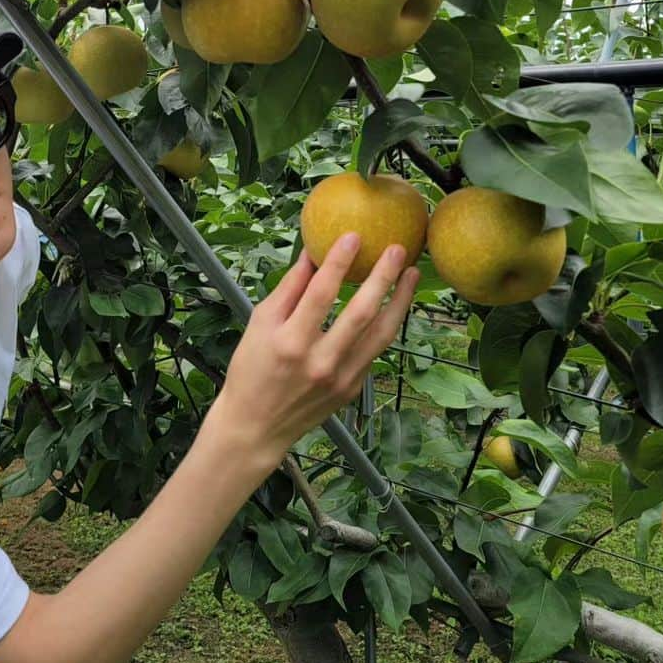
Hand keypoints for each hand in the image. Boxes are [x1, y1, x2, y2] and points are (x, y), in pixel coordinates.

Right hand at [208, 233, 418, 471]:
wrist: (256, 426)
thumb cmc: (251, 369)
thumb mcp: (259, 324)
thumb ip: (289, 289)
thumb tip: (312, 254)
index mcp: (290, 342)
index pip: (320, 293)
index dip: (339, 262)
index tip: (354, 237)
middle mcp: (319, 362)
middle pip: (360, 313)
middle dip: (382, 277)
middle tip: (397, 249)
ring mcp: (340, 378)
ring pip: (380, 335)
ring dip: (400, 302)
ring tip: (411, 274)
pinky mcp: (352, 389)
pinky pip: (373, 352)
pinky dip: (384, 326)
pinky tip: (393, 306)